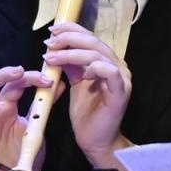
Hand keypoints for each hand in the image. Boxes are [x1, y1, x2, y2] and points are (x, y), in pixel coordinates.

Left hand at [43, 22, 132, 165]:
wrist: (95, 140)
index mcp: (107, 62)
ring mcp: (121, 79)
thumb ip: (72, 66)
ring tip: (51, 58)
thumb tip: (58, 47)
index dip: (72, 30)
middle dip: (69, 39)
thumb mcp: (75, 84)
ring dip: (71, 53)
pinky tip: (79, 73)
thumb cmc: (87, 113)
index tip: (52, 31)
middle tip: (49, 43)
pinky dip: (93, 68)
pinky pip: (110, 72)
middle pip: (94, 42)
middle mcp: (118, 67)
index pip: (91, 37)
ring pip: (98, 55)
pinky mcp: (120, 92)